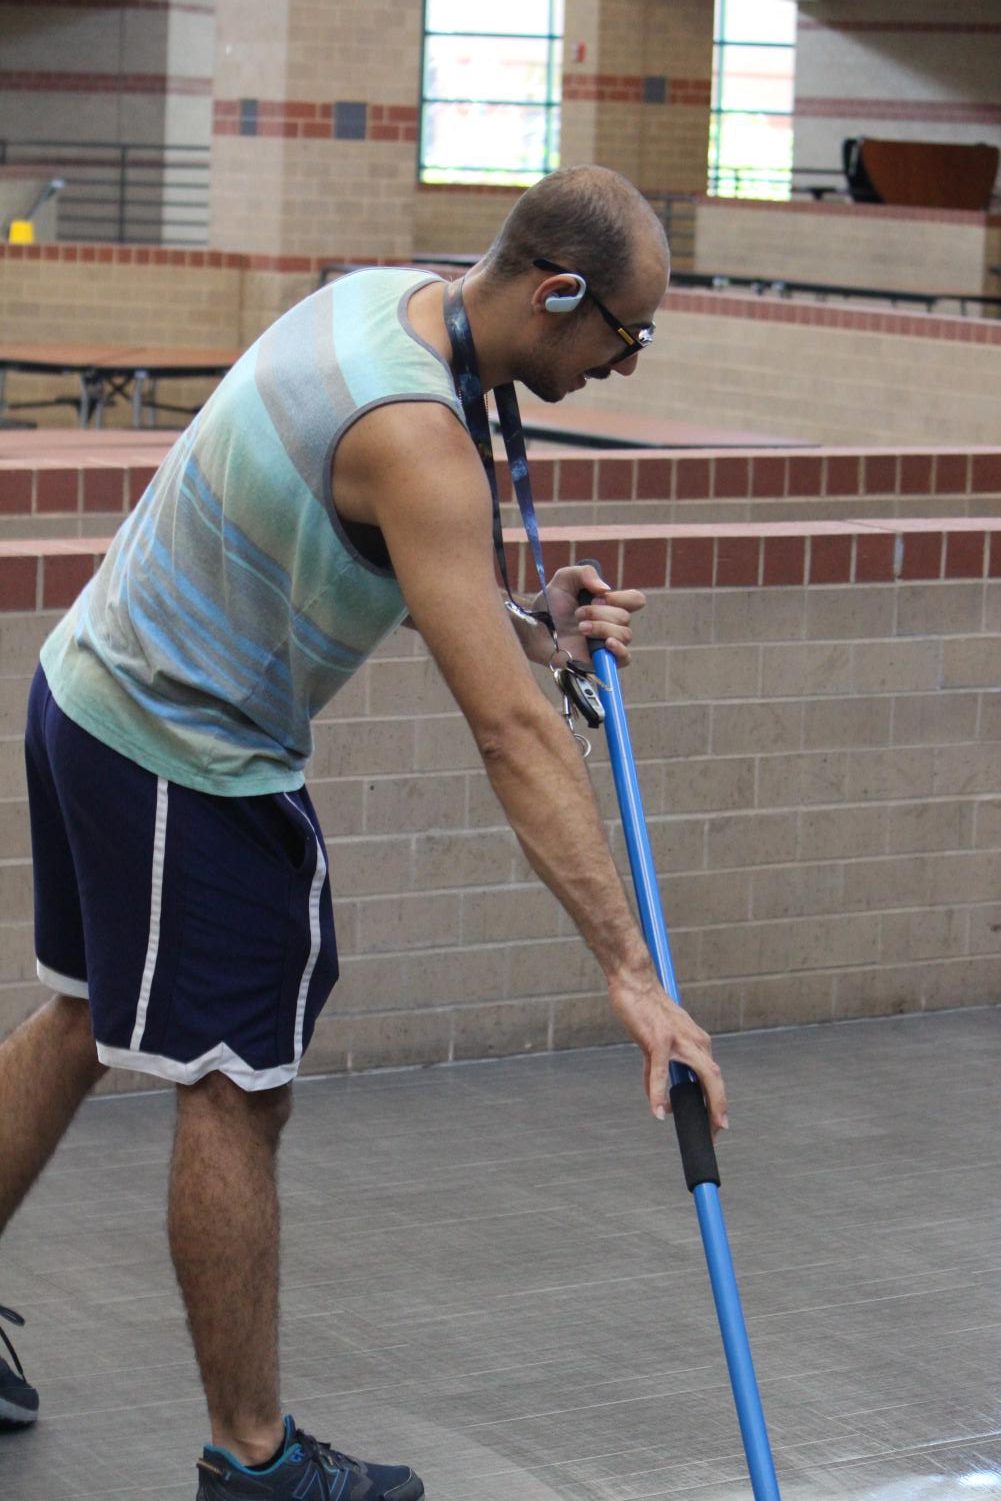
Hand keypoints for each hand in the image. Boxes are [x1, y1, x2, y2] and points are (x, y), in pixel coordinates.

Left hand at [540, 564, 645, 666]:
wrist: (534, 629)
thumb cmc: (549, 605)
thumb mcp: (564, 579)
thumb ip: (585, 572)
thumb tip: (605, 589)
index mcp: (609, 605)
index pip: (635, 600)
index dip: (622, 597)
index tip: (599, 596)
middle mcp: (612, 624)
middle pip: (625, 617)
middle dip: (599, 613)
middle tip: (577, 614)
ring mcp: (607, 644)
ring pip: (624, 635)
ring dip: (601, 628)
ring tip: (580, 628)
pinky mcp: (602, 662)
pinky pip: (625, 658)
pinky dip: (618, 649)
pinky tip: (605, 644)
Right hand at [608, 962, 727, 1134]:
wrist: (634, 980)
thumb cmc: (645, 1009)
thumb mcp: (657, 1042)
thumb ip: (661, 1068)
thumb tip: (658, 1097)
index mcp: (697, 1042)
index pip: (713, 1077)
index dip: (717, 1103)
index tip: (716, 1126)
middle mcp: (695, 1041)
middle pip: (715, 1080)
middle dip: (719, 1109)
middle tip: (716, 1134)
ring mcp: (679, 1040)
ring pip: (702, 1076)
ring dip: (706, 1105)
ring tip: (702, 1128)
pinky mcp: (659, 1039)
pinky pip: (660, 1071)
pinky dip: (658, 1093)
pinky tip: (657, 1111)